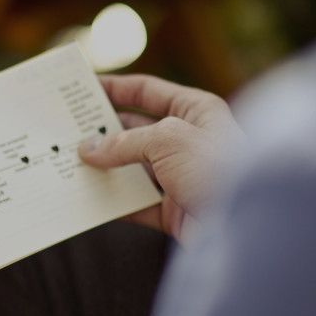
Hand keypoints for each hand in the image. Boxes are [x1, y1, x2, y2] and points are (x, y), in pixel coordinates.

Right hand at [79, 74, 243, 240]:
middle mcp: (188, 142)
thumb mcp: (167, 140)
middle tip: (66, 131)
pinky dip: (113, 203)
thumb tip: (87, 150)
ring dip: (103, 169)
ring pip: (132, 169)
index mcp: (196, 112)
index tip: (83, 89)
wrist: (248, 228)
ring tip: (68, 165)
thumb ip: (124, 142)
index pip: (148, 91)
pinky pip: (136, 205)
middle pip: (135, 131)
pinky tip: (88, 199)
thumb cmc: (217, 170)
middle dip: (102, 132)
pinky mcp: (175, 211)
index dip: (115, 88)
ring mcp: (180, 178)